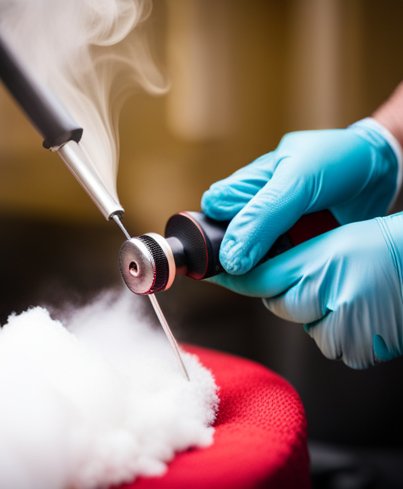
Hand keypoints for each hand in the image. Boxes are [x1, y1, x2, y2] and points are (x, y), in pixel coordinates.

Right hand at [201, 119, 399, 274]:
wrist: (380, 169)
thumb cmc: (335, 161)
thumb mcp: (295, 182)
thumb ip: (261, 217)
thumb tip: (231, 259)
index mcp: (242, 187)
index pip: (210, 217)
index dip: (214, 236)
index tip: (230, 255)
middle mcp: (254, 211)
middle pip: (230, 245)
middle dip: (245, 257)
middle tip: (271, 255)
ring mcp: (275, 232)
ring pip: (255, 263)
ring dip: (270, 267)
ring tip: (295, 255)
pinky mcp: (295, 248)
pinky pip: (281, 268)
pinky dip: (291, 270)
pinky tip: (305, 262)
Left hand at [210, 214, 402, 368]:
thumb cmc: (383, 249)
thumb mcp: (334, 242)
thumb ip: (293, 261)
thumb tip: (255, 275)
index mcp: (320, 264)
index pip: (259, 277)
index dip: (231, 276)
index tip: (208, 274)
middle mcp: (327, 297)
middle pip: (279, 305)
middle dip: (291, 294)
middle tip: (323, 278)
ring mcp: (343, 329)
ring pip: (304, 326)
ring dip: (318, 315)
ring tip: (350, 294)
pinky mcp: (357, 351)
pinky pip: (330, 343)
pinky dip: (339, 332)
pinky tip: (361, 313)